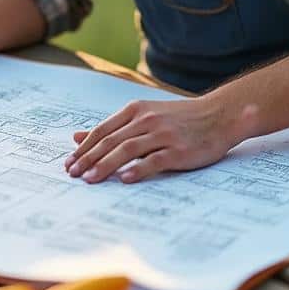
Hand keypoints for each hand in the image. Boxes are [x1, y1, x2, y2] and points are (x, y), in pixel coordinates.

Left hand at [65, 95, 252, 183]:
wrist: (219, 115)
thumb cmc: (178, 118)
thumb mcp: (143, 115)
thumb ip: (112, 127)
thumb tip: (76, 137)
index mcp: (136, 110)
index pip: (102, 130)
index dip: (84, 148)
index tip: (69, 163)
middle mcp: (147, 120)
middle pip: (111, 141)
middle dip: (88, 159)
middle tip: (73, 174)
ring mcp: (163, 134)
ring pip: (127, 150)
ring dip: (105, 165)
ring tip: (90, 179)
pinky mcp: (178, 150)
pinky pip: (154, 160)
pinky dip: (137, 169)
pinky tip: (124, 179)